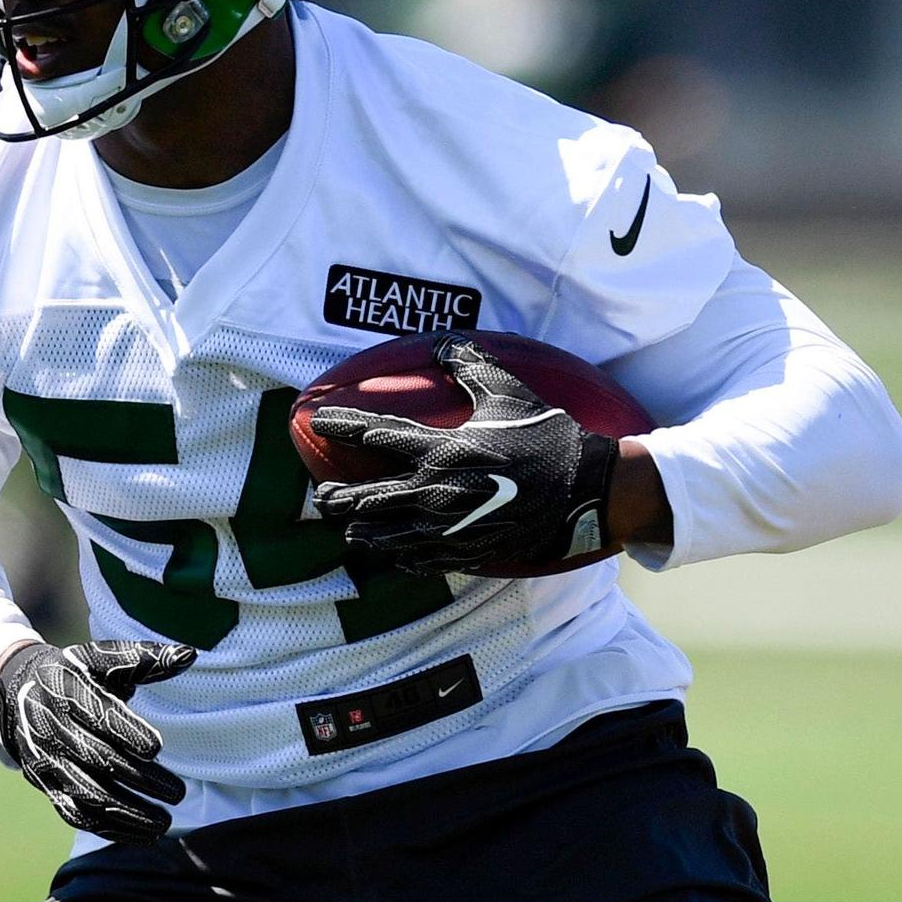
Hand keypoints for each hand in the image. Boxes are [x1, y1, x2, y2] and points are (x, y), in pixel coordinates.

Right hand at [0, 638, 196, 842]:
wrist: (14, 694)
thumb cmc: (72, 675)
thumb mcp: (101, 659)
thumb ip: (144, 658)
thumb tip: (188, 655)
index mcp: (67, 692)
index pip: (97, 715)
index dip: (126, 732)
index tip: (157, 747)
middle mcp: (53, 729)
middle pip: (98, 759)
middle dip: (139, 779)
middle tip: (177, 793)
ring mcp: (48, 762)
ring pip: (87, 793)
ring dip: (127, 812)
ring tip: (164, 822)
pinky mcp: (47, 786)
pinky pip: (76, 813)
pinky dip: (109, 828)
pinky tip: (142, 835)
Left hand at [306, 338, 619, 573]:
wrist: (583, 489)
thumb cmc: (546, 436)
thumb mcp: (508, 393)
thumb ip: (470, 368)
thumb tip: (444, 343)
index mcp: (443, 449)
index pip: (379, 435)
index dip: (345, 426)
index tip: (318, 420)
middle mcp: (438, 491)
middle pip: (372, 497)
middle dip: (342, 497)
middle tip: (322, 498)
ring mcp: (451, 527)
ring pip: (392, 535)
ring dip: (367, 532)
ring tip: (350, 532)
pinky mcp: (469, 549)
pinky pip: (425, 558)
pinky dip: (405, 556)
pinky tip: (394, 555)